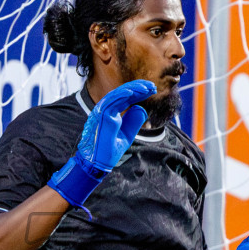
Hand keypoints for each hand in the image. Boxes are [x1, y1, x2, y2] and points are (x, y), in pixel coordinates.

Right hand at [47, 80, 155, 217]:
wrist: (96, 163)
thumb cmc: (108, 151)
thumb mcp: (126, 135)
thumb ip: (133, 122)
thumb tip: (141, 108)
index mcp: (111, 113)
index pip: (126, 98)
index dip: (139, 92)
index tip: (152, 89)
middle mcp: (105, 110)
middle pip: (122, 93)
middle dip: (138, 88)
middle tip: (152, 86)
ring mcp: (101, 112)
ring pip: (117, 95)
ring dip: (133, 89)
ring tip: (146, 87)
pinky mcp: (100, 116)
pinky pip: (110, 102)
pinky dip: (121, 95)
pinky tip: (132, 92)